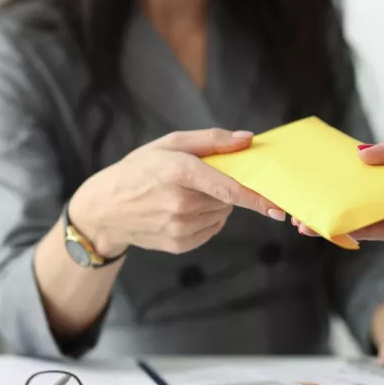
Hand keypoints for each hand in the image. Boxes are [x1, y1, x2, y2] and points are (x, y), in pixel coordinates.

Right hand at [69, 129, 282, 256]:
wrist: (105, 208)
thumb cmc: (140, 169)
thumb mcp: (170, 144)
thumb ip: (212, 140)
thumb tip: (248, 140)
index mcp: (179, 172)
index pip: (229, 189)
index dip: (257, 198)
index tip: (278, 206)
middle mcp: (181, 203)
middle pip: (228, 200)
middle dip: (224, 189)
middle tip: (198, 180)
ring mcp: (179, 227)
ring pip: (222, 215)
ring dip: (216, 204)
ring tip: (186, 195)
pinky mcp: (180, 244)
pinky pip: (212, 229)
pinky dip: (207, 219)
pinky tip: (183, 210)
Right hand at [293, 122, 383, 242]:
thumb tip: (361, 156)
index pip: (371, 170)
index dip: (344, 173)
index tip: (317, 174)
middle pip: (363, 196)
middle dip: (333, 199)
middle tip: (302, 202)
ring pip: (367, 216)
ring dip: (337, 218)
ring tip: (306, 222)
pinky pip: (383, 230)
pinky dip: (358, 230)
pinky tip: (334, 228)